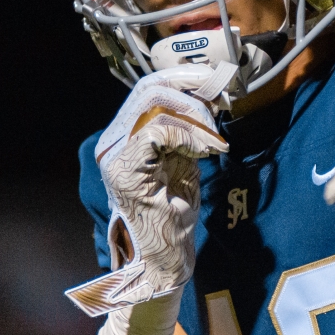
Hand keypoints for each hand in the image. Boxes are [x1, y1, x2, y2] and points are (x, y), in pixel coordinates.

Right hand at [66, 68, 228, 315]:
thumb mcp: (184, 156)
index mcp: (124, 135)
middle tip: (221, 102)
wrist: (165, 255)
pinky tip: (207, 151)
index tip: (217, 84)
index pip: (149, 87)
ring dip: (194, 115)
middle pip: (149, 88)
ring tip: (215, 138)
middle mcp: (112, 140)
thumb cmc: (174, 210)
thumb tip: (208, 91)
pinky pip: (157, 131)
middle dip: (192, 88)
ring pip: (153, 103)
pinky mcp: (123, 170)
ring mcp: (113, 154)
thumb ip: (187, 126)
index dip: (184, 78)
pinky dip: (189, 135)